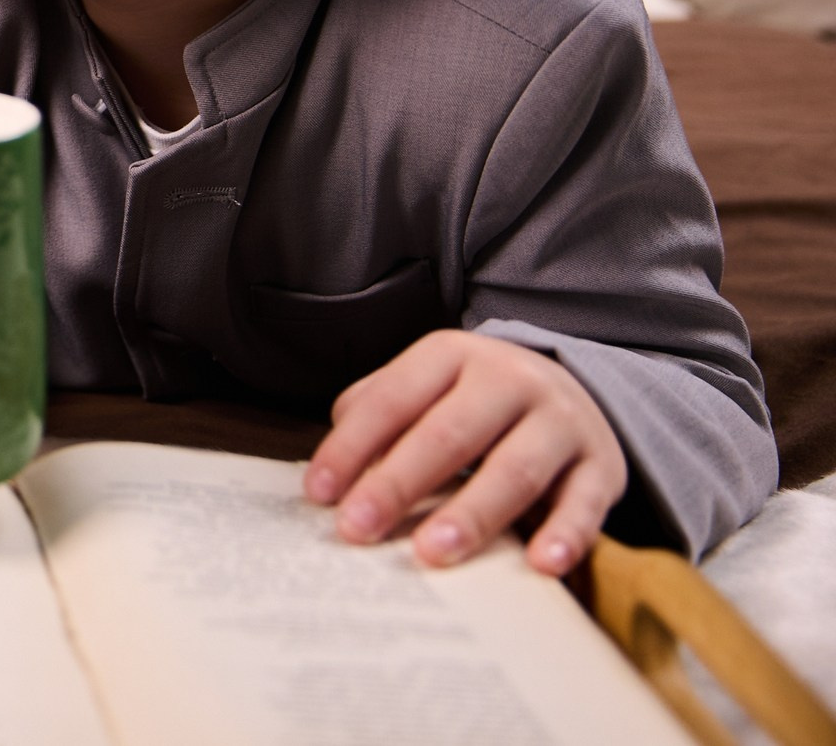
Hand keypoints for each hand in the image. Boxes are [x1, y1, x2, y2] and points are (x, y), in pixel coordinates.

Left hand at [305, 330, 626, 575]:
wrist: (571, 388)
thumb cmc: (472, 402)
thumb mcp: (424, 388)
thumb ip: (375, 416)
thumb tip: (332, 473)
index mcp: (451, 355)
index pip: (391, 400)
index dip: (351, 447)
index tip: (319, 494)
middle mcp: (509, 380)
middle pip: (448, 434)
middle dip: (398, 484)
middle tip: (358, 530)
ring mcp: (561, 420)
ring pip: (514, 469)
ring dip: (471, 514)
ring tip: (431, 553)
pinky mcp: (603, 464)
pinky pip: (585, 502)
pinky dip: (565, 534)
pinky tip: (540, 565)